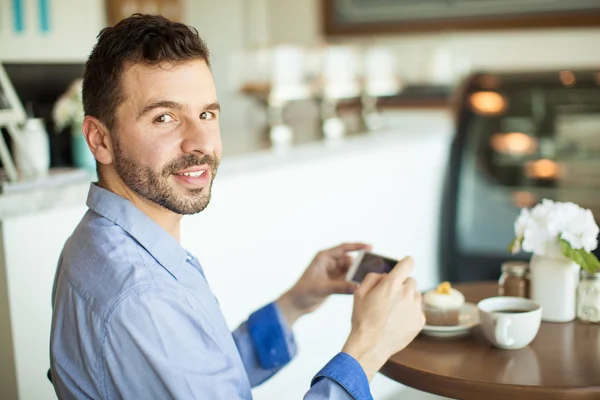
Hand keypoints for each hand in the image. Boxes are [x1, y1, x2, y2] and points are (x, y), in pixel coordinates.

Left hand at [277, 243, 371, 326]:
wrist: (296, 304)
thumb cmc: (303, 292)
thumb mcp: (322, 288)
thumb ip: (340, 287)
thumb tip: (356, 286)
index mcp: (323, 257)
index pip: (343, 248)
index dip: (357, 246)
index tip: (370, 247)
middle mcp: (329, 263)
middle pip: (349, 260)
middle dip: (358, 265)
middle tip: (370, 271)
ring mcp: (333, 272)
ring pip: (350, 271)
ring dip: (356, 275)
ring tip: (366, 280)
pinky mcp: (335, 282)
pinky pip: (348, 279)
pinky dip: (353, 283)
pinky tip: (359, 287)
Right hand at [341, 256, 424, 380]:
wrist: (370, 345)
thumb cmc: (363, 320)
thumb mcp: (359, 293)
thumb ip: (373, 277)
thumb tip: (385, 274)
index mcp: (391, 284)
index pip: (407, 263)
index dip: (405, 262)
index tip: (405, 264)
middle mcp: (406, 293)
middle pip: (410, 281)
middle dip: (402, 286)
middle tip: (390, 298)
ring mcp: (415, 308)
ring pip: (416, 296)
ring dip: (408, 299)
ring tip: (393, 311)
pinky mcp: (420, 321)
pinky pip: (418, 310)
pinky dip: (410, 313)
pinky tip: (398, 320)